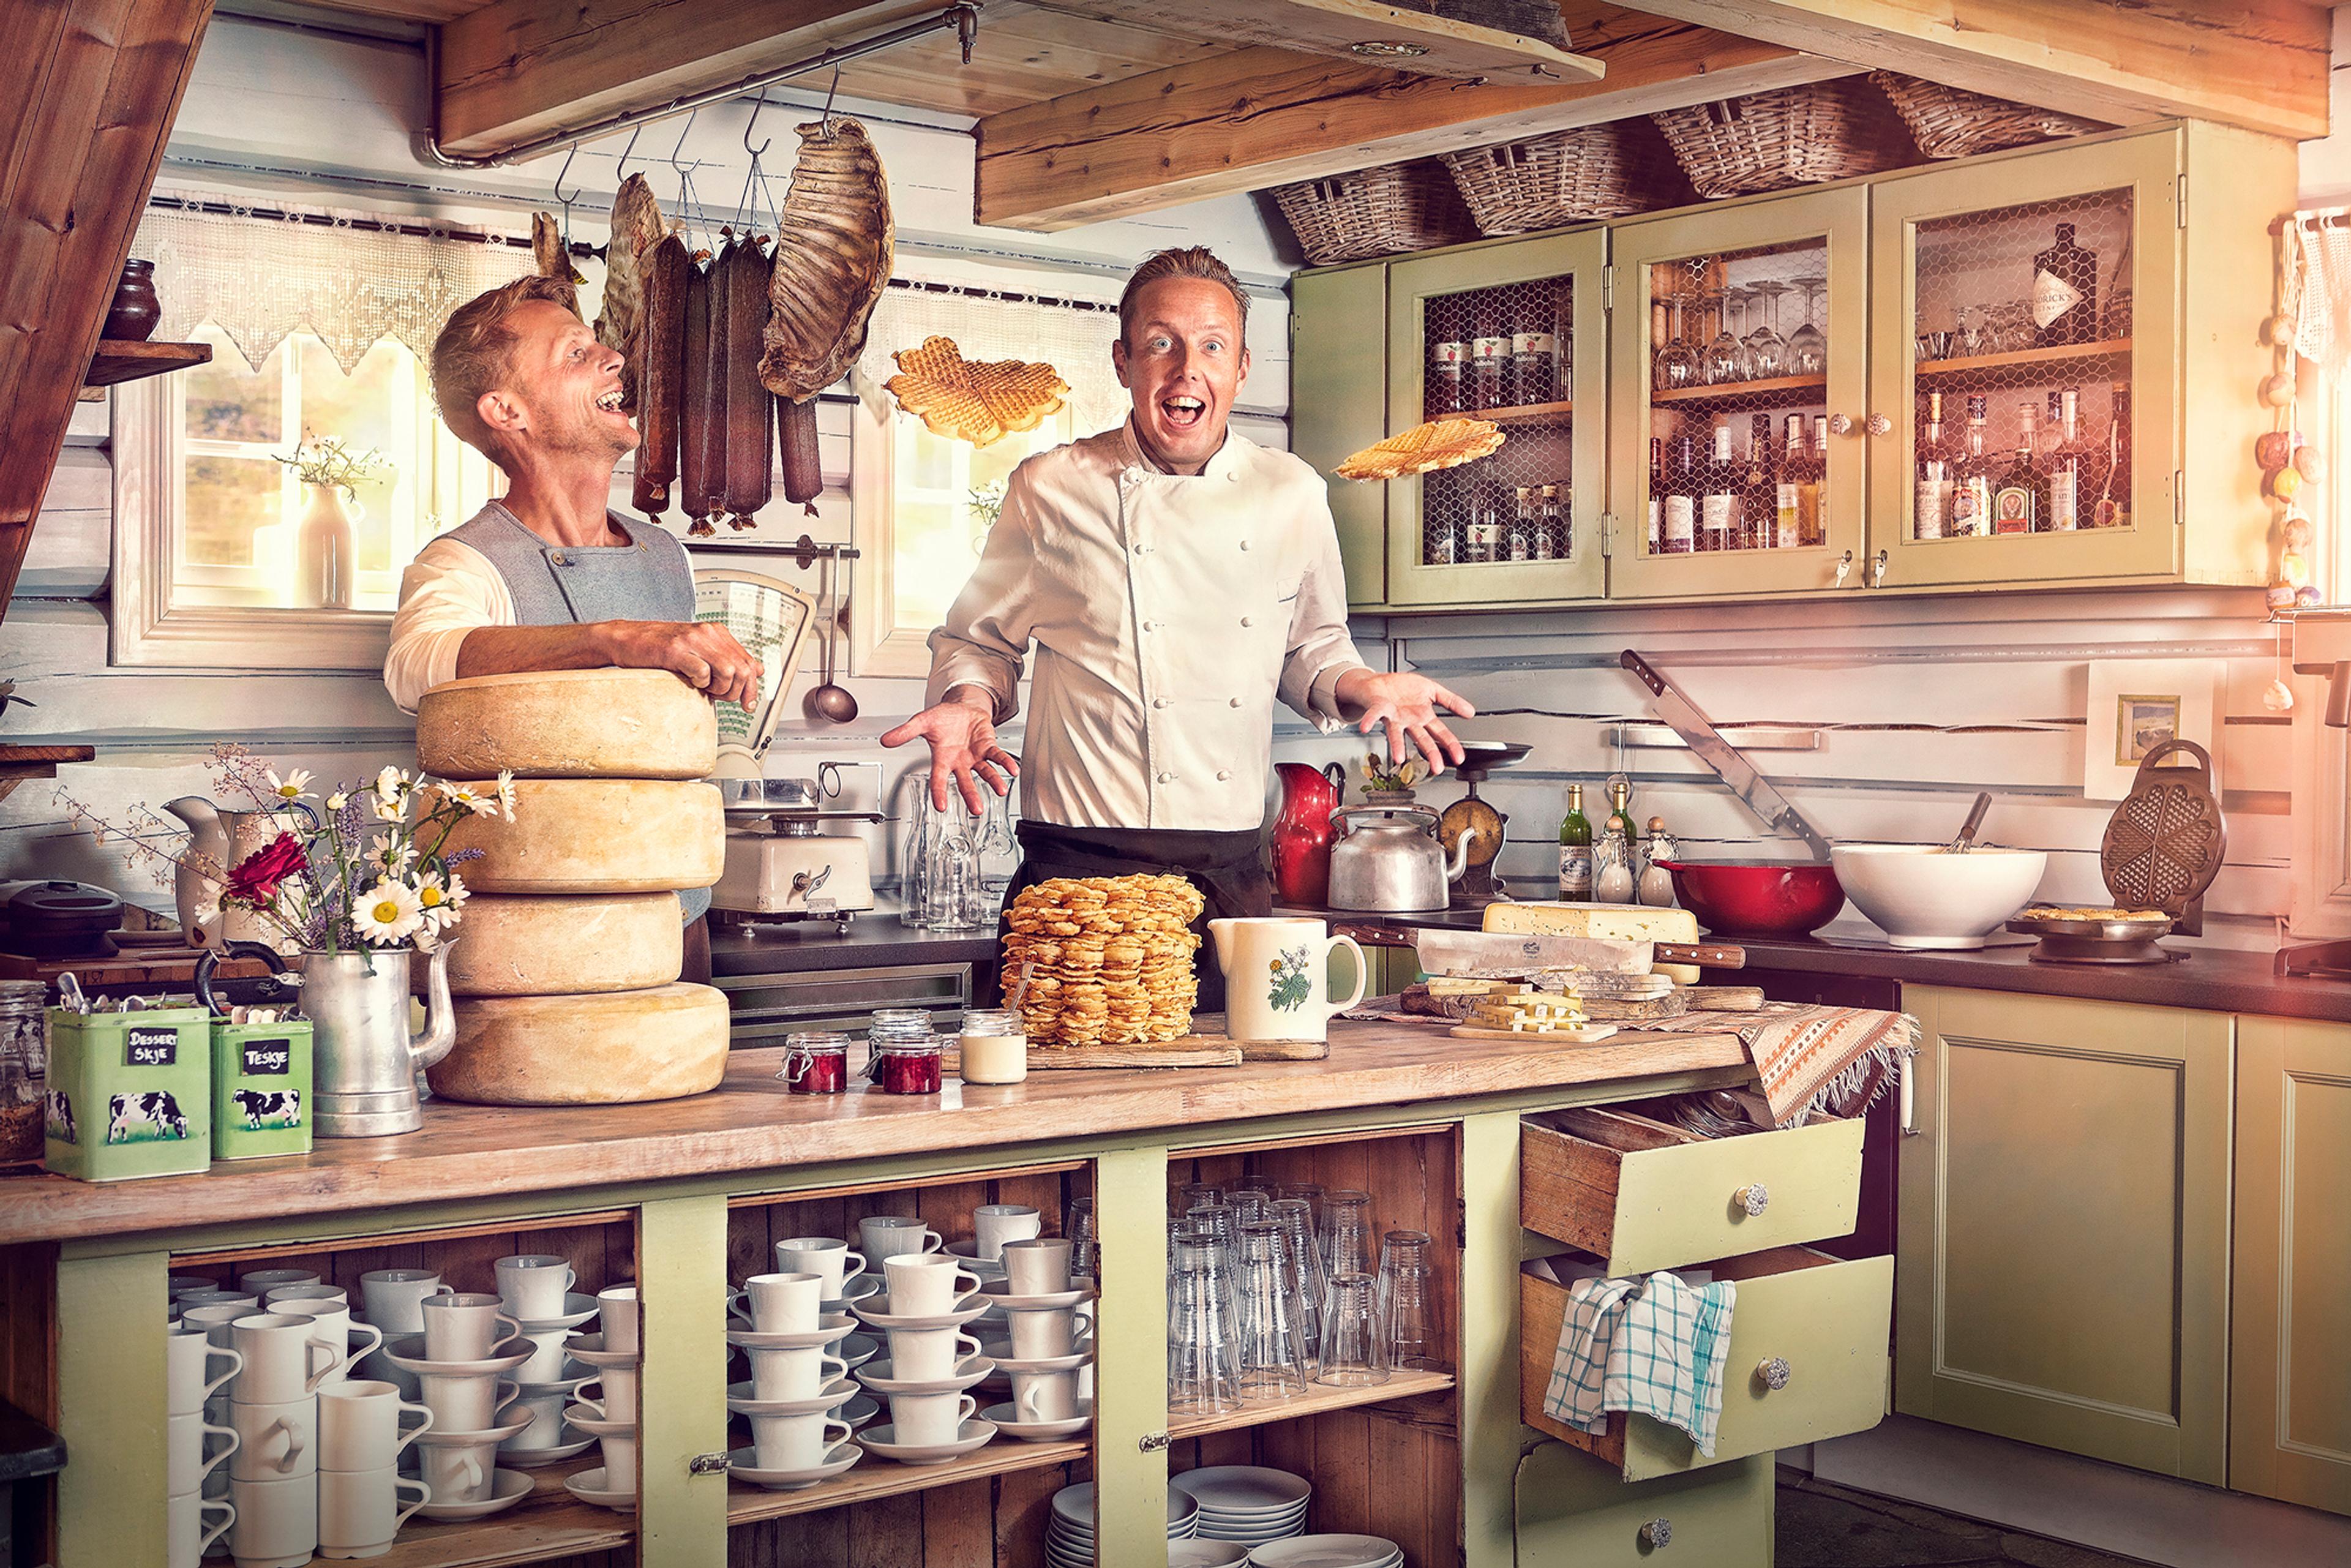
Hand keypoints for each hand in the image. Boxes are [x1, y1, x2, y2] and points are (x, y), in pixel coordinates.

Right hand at [598, 621, 763, 707]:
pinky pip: (702, 672)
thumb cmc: (660, 648)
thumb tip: (756, 671)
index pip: (749, 662)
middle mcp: (707, 633)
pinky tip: (691, 681)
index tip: (747, 704)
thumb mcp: (699, 650)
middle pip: (742, 669)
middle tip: (719, 696)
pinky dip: (700, 683)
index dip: (752, 688)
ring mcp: (691, 640)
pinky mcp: (675, 650)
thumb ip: (727, 658)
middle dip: (735, 691)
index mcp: (716, 632)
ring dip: (719, 688)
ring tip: (704, 688)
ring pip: (728, 671)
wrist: (626, 639)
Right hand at [880, 689, 1018, 814]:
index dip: (939, 792)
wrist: (961, 708)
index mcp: (942, 758)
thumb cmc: (943, 718)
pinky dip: (1005, 762)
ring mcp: (975, 757)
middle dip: (971, 795)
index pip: (938, 778)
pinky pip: (998, 756)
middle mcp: (959, 762)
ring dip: (994, 781)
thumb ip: (905, 732)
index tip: (941, 806)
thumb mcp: (922, 721)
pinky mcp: (988, 747)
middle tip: (977, 810)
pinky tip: (1013, 769)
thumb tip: (885, 740)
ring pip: (985, 772)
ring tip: (1001, 790)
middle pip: (965, 782)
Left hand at [1335, 670, 1473, 777]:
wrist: (1379, 683)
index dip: (1451, 745)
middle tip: (1437, 768)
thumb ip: (1451, 701)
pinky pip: (1374, 714)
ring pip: (1396, 733)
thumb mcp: (1433, 690)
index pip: (1441, 733)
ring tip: (1399, 758)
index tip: (1459, 758)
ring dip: (1397, 746)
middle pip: (1422, 739)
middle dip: (1430, 754)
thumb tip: (1471, 712)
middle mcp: (1408, 721)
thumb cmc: (1402, 688)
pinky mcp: (1379, 708)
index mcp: (1423, 716)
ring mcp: (1393, 717)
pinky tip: (1365, 726)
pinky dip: (1369, 720)